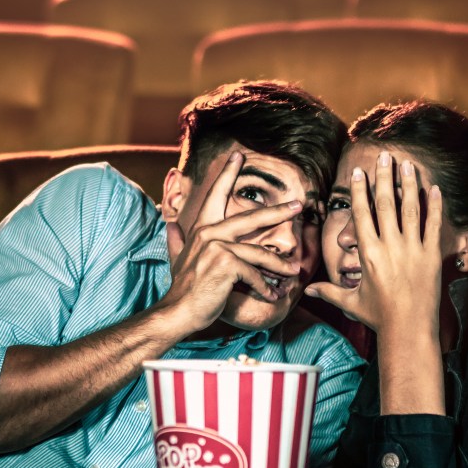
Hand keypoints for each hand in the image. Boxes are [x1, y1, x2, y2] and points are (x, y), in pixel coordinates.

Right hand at [157, 151, 304, 334]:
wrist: (179, 311)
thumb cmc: (183, 289)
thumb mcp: (178, 260)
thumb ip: (176, 241)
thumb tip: (169, 225)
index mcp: (201, 230)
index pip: (216, 196)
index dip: (228, 174)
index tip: (239, 156)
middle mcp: (209, 234)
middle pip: (250, 218)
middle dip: (277, 211)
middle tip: (298, 204)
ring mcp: (218, 249)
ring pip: (259, 253)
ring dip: (279, 265)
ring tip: (293, 271)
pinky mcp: (227, 266)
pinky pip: (255, 273)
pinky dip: (265, 287)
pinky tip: (272, 295)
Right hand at [307, 152, 442, 336]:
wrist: (408, 329)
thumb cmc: (378, 316)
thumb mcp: (350, 302)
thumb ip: (328, 292)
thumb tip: (305, 290)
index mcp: (368, 254)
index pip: (363, 214)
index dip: (361, 190)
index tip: (360, 171)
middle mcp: (390, 246)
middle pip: (385, 204)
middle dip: (384, 178)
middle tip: (385, 156)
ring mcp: (412, 249)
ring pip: (410, 209)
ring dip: (409, 185)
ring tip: (408, 165)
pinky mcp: (431, 255)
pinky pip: (433, 225)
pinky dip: (434, 206)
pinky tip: (434, 189)